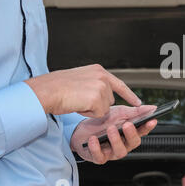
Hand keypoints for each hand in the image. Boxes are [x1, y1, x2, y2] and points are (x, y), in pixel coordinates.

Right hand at [25, 64, 140, 117]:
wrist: (45, 90)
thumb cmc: (56, 86)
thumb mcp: (80, 78)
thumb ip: (94, 84)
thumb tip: (103, 95)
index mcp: (98, 70)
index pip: (119, 84)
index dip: (130, 95)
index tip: (139, 104)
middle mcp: (102, 76)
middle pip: (110, 100)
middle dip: (97, 104)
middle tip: (79, 98)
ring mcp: (101, 87)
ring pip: (104, 109)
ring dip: (91, 109)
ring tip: (77, 100)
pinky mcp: (98, 99)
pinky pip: (98, 114)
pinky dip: (88, 114)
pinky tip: (78, 105)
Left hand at [70, 105, 156, 163]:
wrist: (82, 129)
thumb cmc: (103, 122)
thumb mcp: (119, 113)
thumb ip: (135, 111)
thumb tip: (153, 108)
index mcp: (130, 133)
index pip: (143, 131)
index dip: (148, 127)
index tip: (152, 120)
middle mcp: (124, 144)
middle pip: (134, 143)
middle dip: (131, 134)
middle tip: (128, 124)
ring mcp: (112, 152)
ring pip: (120, 151)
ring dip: (116, 140)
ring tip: (110, 129)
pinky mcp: (99, 157)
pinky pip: (100, 156)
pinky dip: (96, 148)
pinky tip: (93, 139)